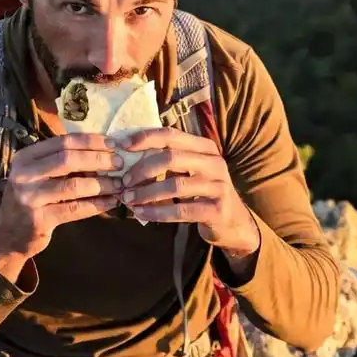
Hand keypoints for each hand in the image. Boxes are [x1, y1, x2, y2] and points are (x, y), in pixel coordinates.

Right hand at [0, 132, 122, 281]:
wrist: (8, 234)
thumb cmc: (31, 198)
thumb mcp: (38, 174)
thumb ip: (61, 162)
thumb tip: (102, 150)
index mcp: (26, 157)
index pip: (63, 142)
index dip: (90, 141)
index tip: (112, 143)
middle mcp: (24, 175)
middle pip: (68, 160)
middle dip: (98, 159)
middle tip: (119, 163)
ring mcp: (30, 198)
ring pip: (73, 186)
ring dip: (101, 184)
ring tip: (119, 184)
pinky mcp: (40, 220)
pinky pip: (74, 209)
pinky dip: (96, 205)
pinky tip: (111, 202)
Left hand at [117, 127, 260, 258]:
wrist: (233, 222)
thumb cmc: (203, 192)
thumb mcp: (191, 170)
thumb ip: (168, 160)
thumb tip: (129, 153)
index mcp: (205, 147)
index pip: (172, 135)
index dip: (146, 138)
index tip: (123, 146)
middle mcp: (214, 163)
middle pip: (171, 158)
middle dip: (143, 169)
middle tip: (125, 182)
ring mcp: (218, 186)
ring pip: (175, 185)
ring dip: (147, 193)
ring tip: (129, 200)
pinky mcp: (217, 210)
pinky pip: (181, 211)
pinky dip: (158, 212)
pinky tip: (142, 214)